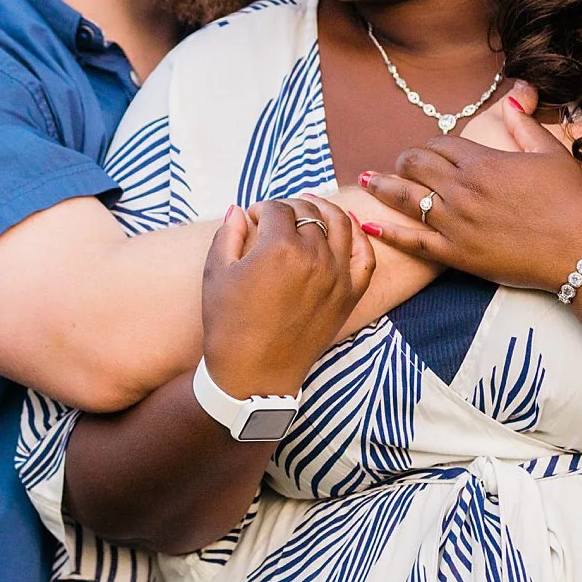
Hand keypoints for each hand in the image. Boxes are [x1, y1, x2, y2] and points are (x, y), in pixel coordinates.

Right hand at [200, 196, 374, 398]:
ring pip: (341, 224)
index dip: (260, 209)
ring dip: (325, 210)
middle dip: (289, 207)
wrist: (254, 374)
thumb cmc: (229, 324)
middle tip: (276, 217)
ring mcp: (337, 276)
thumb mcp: (216, 273)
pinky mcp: (349, 296)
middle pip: (309, 211)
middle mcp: (314, 256)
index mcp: (279, 247)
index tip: (251, 219)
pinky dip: (360, 237)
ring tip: (311, 209)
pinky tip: (348, 228)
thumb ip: (228, 234)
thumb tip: (238, 210)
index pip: (276, 208)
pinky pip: (365, 257)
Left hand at [359, 97, 581, 292]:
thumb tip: (511, 99)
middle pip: (414, 166)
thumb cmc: (571, 201)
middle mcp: (461, 190)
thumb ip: (525, 125)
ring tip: (363, 180)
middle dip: (403, 160)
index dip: (431, 144)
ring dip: (381, 186)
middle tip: (398, 163)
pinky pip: (412, 241)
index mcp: (482, 163)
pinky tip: (366, 223)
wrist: (581, 250)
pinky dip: (386, 231)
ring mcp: (454, 223)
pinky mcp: (455, 254)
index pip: (440, 144)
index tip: (430, 149)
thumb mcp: (551, 153)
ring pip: (404, 198)